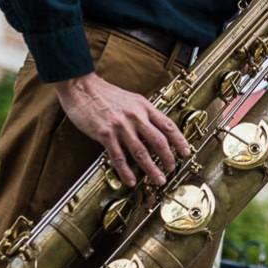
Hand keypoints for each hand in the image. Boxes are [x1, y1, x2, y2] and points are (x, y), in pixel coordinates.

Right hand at [53, 72, 190, 186]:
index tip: (186, 152)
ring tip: (158, 179)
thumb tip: (154, 128)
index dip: (179, 140)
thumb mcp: (131, 98)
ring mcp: (121, 126)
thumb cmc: (104, 93)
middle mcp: (135, 116)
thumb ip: (142, 112)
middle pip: (158, 141)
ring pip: (141, 152)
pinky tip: (131, 180)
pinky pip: (118, 157)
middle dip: (168, 158)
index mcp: (144, 106)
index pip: (168, 125)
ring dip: (151, 168)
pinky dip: (126, 171)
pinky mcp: (105, 134)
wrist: (81, 87)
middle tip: (171, 169)